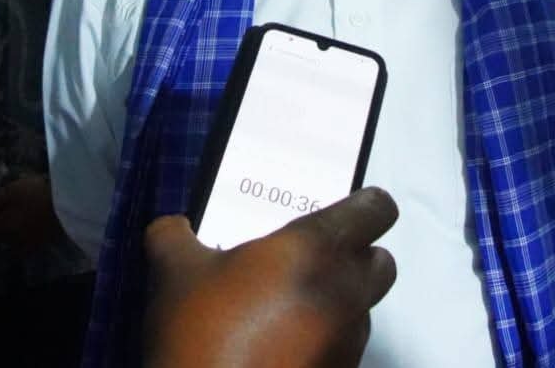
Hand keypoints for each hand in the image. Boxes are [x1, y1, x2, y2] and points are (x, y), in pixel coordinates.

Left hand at [0, 174, 61, 251]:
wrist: (68, 205)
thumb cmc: (37, 194)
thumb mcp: (12, 192)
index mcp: (3, 225)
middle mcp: (12, 238)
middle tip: (1, 214)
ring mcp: (28, 243)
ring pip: (13, 243)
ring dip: (10, 235)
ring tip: (14, 223)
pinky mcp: (42, 244)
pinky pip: (27, 247)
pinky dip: (23, 243)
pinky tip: (27, 234)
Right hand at [143, 187, 398, 367]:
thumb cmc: (200, 333)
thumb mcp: (173, 273)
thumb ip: (175, 236)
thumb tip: (172, 227)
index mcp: (316, 250)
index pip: (377, 209)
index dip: (365, 204)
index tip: (343, 207)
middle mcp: (346, 293)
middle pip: (381, 263)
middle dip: (356, 257)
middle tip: (310, 259)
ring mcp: (348, 343)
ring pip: (363, 309)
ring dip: (337, 303)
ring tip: (287, 307)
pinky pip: (344, 349)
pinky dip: (323, 343)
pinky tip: (281, 346)